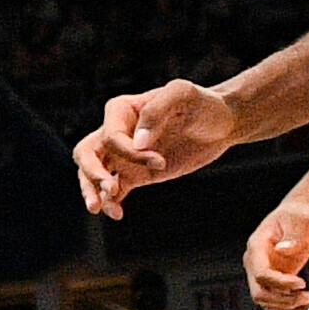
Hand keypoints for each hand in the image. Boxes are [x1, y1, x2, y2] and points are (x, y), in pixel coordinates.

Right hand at [78, 79, 237, 215]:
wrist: (221, 124)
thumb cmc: (201, 103)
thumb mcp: (181, 94)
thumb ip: (156, 112)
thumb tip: (138, 143)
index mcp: (121, 110)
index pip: (111, 136)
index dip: (130, 153)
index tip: (160, 161)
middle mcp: (117, 132)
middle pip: (87, 153)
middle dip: (92, 173)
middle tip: (110, 188)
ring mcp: (126, 156)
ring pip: (94, 174)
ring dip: (93, 191)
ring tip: (101, 209)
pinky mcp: (137, 174)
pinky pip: (116, 190)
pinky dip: (111, 202)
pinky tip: (117, 214)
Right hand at [250, 196, 308, 309]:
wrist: (299, 217)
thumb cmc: (299, 215)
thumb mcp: (300, 220)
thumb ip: (292, 235)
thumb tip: (282, 250)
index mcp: (257, 246)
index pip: (261, 274)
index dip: (281, 283)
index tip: (303, 283)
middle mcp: (255, 262)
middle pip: (259, 293)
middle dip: (284, 300)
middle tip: (308, 298)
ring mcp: (262, 272)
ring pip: (266, 301)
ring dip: (288, 307)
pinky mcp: (273, 280)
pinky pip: (276, 301)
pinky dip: (291, 308)